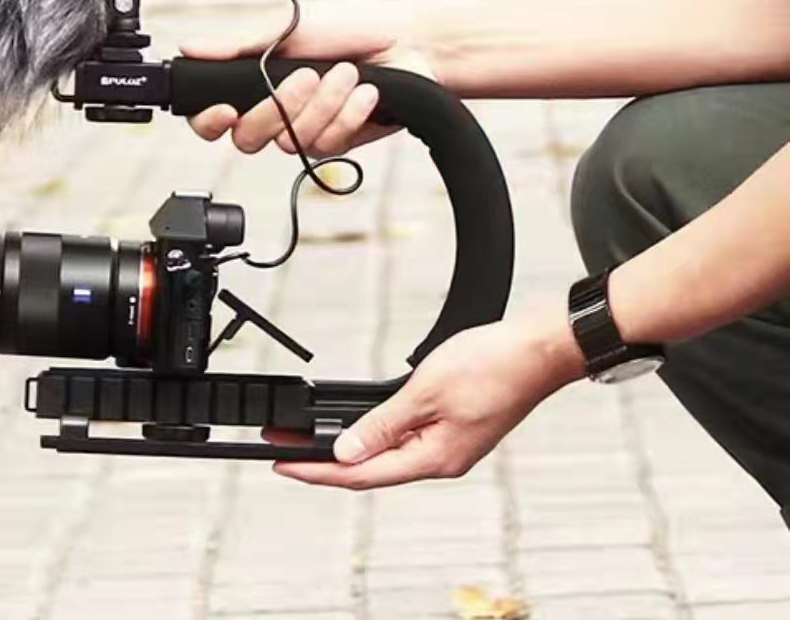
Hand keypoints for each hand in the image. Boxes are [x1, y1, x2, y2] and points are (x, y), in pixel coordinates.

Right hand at [182, 4, 434, 155]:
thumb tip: (191, 48)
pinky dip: (348, 113)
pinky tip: (365, 92)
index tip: (226, 110)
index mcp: (255, 83)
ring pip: (291, 143)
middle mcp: (277, 113)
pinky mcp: (337, 142)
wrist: (409, 43)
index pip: (212, 120)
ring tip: (347, 72)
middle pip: (247, 140)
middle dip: (279, 108)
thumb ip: (239, 46)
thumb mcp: (289, 29)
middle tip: (306, 76)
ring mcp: (306, 130)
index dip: (209, 123)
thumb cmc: (351, 27)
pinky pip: (328, 145)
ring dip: (324, 104)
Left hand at [268, 312, 585, 489]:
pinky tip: (358, 428)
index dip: (316, 471)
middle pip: (370, 470)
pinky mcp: (455, 428)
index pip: (360, 475)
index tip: (282, 464)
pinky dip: (375, 435)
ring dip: (348, 447)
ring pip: (387, 456)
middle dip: (324, 461)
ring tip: (310, 440)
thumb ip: (381, 425)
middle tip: (284, 450)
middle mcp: (441, 460)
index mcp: (434, 459)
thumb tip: (345, 453)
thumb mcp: (424, 392)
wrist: (541, 348)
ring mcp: (449, 446)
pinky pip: (404, 440)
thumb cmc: (494, 365)